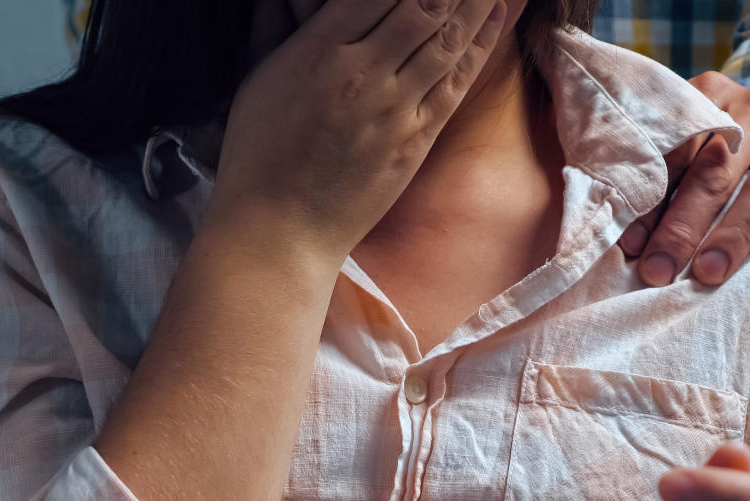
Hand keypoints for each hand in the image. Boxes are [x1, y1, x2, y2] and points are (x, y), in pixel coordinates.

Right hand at [200, 0, 507, 261]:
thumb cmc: (259, 156)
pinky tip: (493, 17)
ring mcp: (392, 110)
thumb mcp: (257, 81)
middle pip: (421, 8)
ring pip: (445, 41)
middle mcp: (361, 74)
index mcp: (317, 51)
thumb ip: (276, 28)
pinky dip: (477, 47)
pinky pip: (454, 84)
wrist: (282, 229)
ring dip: (474, 4)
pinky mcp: (414, 142)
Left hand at [618, 71, 749, 286]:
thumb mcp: (691, 144)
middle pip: (715, 169)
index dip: (650, 199)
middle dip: (683, 225)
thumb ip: (661, 172)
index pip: (675, 150)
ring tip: (709, 272)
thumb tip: (621, 233)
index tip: (630, 244)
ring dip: (735, 233)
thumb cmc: (723, 149)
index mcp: (710, 98)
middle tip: (659, 270)